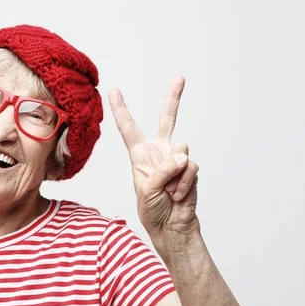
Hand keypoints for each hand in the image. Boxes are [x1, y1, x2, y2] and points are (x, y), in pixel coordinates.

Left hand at [108, 76, 199, 238]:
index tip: (113, 90)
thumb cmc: (152, 210)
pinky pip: (190, 167)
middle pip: (167, 119)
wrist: (172, 227)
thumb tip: (183, 157)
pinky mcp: (191, 169)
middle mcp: (159, 152)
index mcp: (140, 155)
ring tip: (168, 190)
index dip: (121, 109)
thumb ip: (162, 170)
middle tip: (180, 78)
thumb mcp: (146, 190)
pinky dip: (183, 183)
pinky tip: (178, 195)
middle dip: (174, 98)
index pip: (129, 128)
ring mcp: (177, 159)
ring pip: (181, 148)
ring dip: (174, 173)